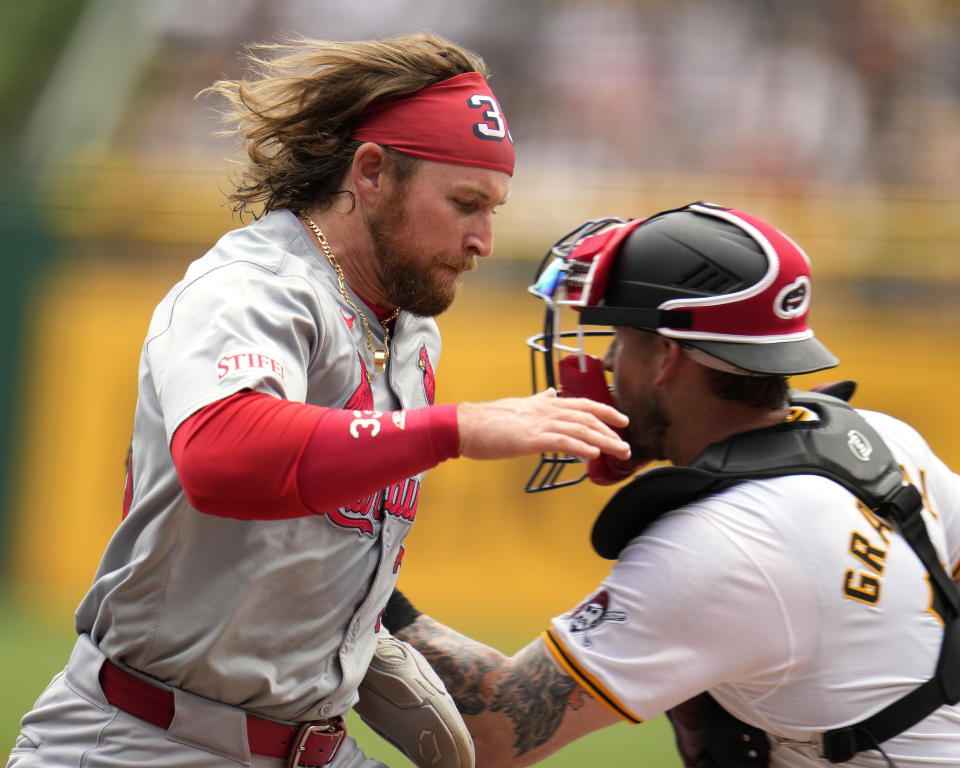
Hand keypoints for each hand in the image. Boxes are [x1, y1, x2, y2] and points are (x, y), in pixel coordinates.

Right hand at [457, 389, 629, 461]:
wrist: (465, 425)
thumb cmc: (487, 420)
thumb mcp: (518, 406)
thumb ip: (538, 401)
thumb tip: (552, 393)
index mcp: (543, 404)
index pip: (581, 404)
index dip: (604, 411)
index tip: (620, 420)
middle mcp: (546, 410)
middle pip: (586, 416)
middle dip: (610, 429)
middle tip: (626, 443)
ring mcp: (539, 423)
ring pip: (580, 429)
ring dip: (604, 440)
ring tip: (619, 451)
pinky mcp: (531, 438)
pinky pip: (562, 441)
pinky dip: (581, 447)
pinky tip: (594, 454)